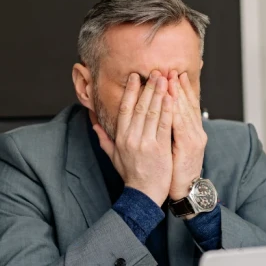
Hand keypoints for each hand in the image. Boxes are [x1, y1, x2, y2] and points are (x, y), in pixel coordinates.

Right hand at [92, 71, 174, 206]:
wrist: (143, 194)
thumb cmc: (130, 175)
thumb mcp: (114, 157)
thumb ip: (104, 139)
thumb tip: (94, 124)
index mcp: (121, 138)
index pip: (125, 109)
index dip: (130, 91)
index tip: (135, 77)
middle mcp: (132, 138)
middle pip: (140, 107)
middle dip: (147, 87)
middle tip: (154, 72)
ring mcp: (146, 143)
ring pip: (152, 113)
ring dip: (159, 94)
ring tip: (165, 79)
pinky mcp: (160, 149)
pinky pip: (164, 125)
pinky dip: (168, 110)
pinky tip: (172, 98)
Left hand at [168, 70, 207, 203]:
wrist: (185, 189)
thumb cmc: (175, 170)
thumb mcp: (174, 148)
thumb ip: (168, 131)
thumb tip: (160, 117)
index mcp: (191, 131)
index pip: (186, 105)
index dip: (182, 89)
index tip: (174, 74)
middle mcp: (196, 131)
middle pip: (187, 104)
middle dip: (178, 85)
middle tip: (171, 69)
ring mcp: (194, 138)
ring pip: (185, 110)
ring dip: (177, 93)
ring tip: (170, 78)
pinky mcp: (189, 146)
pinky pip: (180, 125)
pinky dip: (176, 111)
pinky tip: (171, 100)